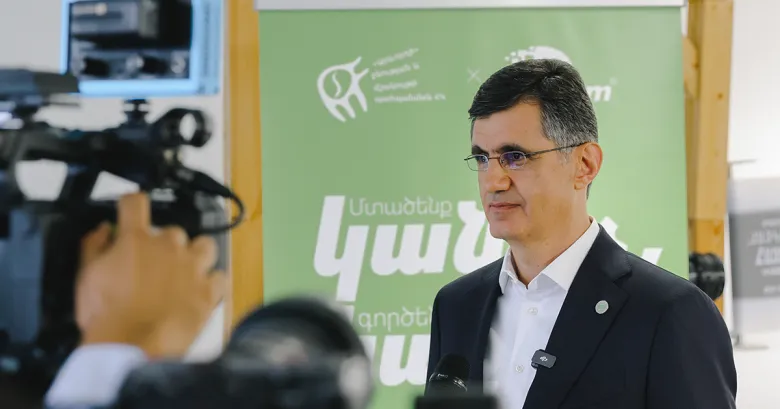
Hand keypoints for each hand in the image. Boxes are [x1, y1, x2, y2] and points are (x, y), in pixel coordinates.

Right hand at [75, 192, 225, 358]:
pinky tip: (200, 292)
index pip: (136, 203)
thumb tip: (103, 230)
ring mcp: (193, 266)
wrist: (132, 346)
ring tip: (185, 272)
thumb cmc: (105, 315)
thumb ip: (93, 246)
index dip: (132, 204)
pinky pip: (219, 277)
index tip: (131, 210)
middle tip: (153, 266)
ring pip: (204, 246)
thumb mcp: (86, 277)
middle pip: (172, 231)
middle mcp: (168, 245)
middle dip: (163, 245)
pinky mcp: (209, 290)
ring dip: (196, 256)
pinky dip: (211, 283)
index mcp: (136, 239)